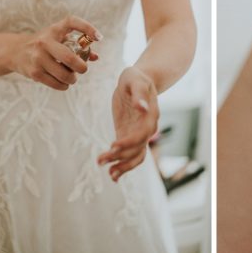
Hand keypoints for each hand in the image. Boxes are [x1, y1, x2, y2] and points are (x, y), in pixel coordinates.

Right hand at [6, 16, 101, 89]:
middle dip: (82, 67)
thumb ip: (77, 45)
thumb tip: (95, 57)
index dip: (88, 28)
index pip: (72, 22)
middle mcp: (45, 42)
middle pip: (70, 57)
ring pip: (64, 74)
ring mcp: (38, 58)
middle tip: (83, 69)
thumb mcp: (58, 38)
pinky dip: (63, 86)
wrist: (15, 51)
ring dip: (72, 79)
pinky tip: (63, 83)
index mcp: (54, 30)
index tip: (99, 38)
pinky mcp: (33, 72)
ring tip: (71, 77)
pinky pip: (55, 83)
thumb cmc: (44, 44)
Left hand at [97, 66, 158, 181]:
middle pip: (138, 148)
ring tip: (110, 175)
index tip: (113, 145)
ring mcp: (138, 133)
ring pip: (136, 156)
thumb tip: (142, 107)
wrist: (139, 80)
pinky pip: (128, 154)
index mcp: (150, 115)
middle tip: (101, 160)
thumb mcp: (134, 80)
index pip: (142, 134)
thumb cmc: (136, 77)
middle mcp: (147, 127)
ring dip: (124, 166)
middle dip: (121, 157)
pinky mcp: (128, 135)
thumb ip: (138, 94)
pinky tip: (112, 173)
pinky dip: (122, 164)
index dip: (128, 142)